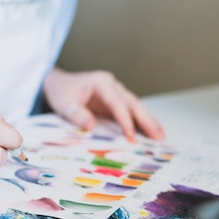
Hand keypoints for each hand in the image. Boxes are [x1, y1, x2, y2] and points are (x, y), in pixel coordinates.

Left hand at [42, 67, 164, 140]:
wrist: (58, 84)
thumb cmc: (61, 92)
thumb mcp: (63, 103)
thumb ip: (76, 113)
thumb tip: (91, 126)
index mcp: (101, 82)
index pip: (117, 102)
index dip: (125, 120)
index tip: (130, 135)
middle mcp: (112, 85)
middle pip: (133, 103)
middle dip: (146, 120)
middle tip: (158, 136)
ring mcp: (115, 93)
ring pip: (135, 107)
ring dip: (148, 121)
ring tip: (161, 136)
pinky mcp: (114, 102)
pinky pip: (129, 112)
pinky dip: (140, 122)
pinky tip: (150, 132)